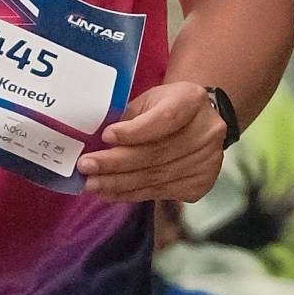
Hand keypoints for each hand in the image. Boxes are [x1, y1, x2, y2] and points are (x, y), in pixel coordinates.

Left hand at [80, 75, 229, 202]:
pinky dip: (132, 194)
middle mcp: (207, 132)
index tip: (106, 137)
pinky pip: (160, 192)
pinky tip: (111, 192)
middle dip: (116, 163)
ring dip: (119, 183)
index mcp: (192, 100)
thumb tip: (97, 142)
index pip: (165, 118)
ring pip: (156, 177)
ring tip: (92, 184)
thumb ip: (128, 118)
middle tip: (86, 167)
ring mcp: (207, 161)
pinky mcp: (201, 183)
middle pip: (157, 153)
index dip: (135, 131)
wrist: (196, 122)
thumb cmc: (164, 107)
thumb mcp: (148, 101)